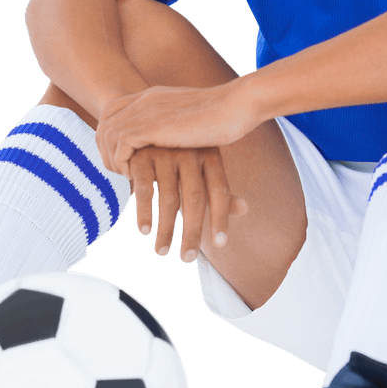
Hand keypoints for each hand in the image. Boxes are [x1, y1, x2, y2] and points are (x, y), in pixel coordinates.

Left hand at [96, 81, 259, 171]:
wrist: (236, 105)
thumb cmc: (224, 115)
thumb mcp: (190, 115)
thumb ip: (175, 122)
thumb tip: (173, 136)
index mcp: (152, 95)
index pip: (112, 111)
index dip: (110, 135)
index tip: (122, 157)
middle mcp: (145, 100)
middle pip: (104, 123)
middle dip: (105, 150)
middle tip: (120, 172)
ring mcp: (147, 110)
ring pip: (108, 136)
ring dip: (112, 160)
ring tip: (127, 177)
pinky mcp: (152, 126)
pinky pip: (121, 146)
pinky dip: (123, 163)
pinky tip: (137, 176)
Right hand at [125, 145, 247, 262]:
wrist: (144, 129)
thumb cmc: (179, 158)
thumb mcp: (201, 170)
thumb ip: (219, 191)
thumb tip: (245, 208)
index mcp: (209, 155)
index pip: (220, 191)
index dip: (221, 218)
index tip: (221, 245)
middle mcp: (189, 152)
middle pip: (195, 199)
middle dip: (192, 232)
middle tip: (188, 258)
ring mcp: (164, 152)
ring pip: (168, 198)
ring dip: (165, 229)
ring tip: (162, 251)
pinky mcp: (141, 156)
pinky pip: (144, 189)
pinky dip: (143, 212)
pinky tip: (144, 230)